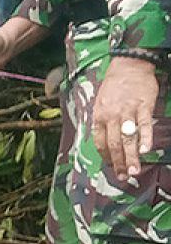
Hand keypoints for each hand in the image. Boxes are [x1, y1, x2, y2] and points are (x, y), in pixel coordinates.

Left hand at [92, 56, 159, 178]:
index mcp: (99, 116)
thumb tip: (106, 142)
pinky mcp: (143, 106)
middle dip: (119, 163)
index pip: (100, 143)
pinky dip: (144, 138)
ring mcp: (127, 111)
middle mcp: (111, 116)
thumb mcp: (100, 104)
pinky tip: (145, 150)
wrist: (128, 66)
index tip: (112, 169)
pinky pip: (144, 125)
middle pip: (114, 144)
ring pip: (128, 138)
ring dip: (131, 157)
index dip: (106, 158)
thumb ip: (103, 123)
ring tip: (134, 171)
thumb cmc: (114, 87)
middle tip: (124, 177)